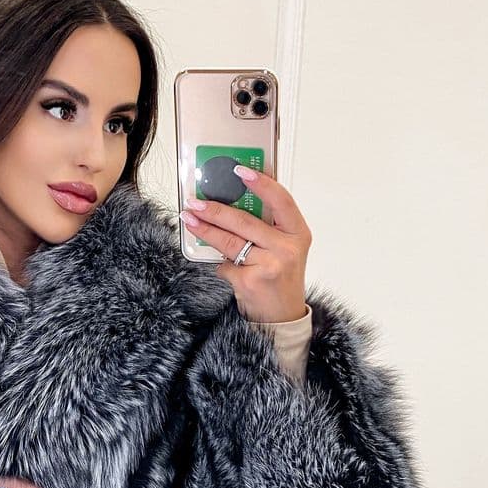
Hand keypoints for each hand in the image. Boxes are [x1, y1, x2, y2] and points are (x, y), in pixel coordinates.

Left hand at [179, 165, 311, 324]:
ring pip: (229, 242)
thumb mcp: (285, 248)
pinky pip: (225, 265)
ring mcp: (268, 265)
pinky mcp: (250, 281)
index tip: (240, 170)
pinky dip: (220, 264)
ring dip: (205, 229)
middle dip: (216, 209)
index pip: (281, 200)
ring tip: (189, 219)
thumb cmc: (280, 278)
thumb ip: (268, 227)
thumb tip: (233, 200)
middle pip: (245, 222)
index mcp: (298, 233)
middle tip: (195, 201)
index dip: (261, 183)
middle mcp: (286, 248)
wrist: (282, 317)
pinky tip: (221, 264)